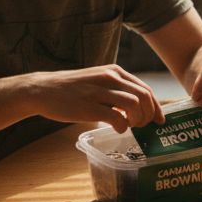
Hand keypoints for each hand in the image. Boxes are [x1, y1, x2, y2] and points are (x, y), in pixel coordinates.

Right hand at [15, 64, 161, 132]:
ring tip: (131, 126)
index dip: (156, 106)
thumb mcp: (98, 80)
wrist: (43, 89)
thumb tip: (137, 106)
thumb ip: (116, 90)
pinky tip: (118, 129)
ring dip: (138, 120)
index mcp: (115, 72)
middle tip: (144, 126)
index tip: (159, 119)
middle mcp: (110, 78)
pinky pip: (117, 118)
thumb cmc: (72, 89)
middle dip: (150, 114)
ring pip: (134, 105)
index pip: (145, 89)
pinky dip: (122, 126)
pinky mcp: (89, 107)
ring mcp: (100, 92)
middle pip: (144, 96)